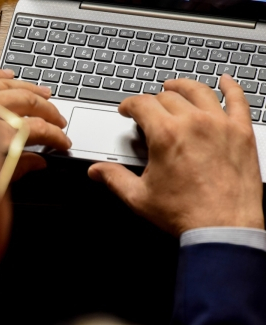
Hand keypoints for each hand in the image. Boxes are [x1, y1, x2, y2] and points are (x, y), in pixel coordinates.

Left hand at [0, 69, 69, 178]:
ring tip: (45, 94)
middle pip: (26, 103)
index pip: (37, 130)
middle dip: (47, 111)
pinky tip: (9, 76)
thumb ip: (16, 169)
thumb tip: (38, 162)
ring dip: (29, 89)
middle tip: (59, 120)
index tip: (64, 142)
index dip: (55, 136)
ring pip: (7, 86)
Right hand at [88, 75, 263, 235]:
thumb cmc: (184, 213)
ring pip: (199, 92)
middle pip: (168, 97)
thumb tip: (97, 171)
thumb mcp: (139, 197)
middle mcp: (194, 123)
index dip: (129, 104)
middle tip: (148, 109)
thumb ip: (114, 178)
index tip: (127, 109)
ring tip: (175, 87)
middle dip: (153, 100)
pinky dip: (230, 87)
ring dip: (183, 87)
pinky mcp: (241, 132)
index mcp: (166, 135)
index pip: (142, 104)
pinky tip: (225, 81)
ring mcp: (220, 124)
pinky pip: (238, 100)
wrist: (222, 229)